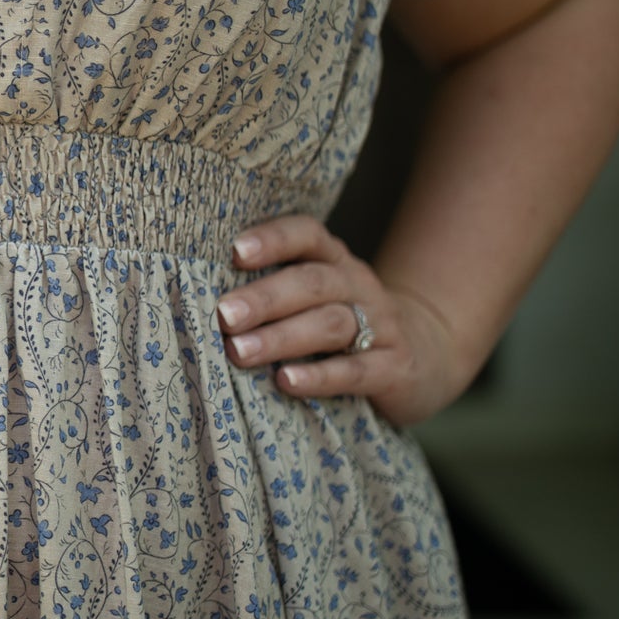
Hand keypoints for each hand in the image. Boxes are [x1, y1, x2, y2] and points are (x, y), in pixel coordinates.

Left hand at [214, 215, 469, 428]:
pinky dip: (320, 376)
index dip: (273, 240)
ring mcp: (381, 325)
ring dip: (281, 337)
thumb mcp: (313, 297)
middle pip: (311, 283)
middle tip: (223, 315)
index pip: (306, 235)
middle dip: (263, 298)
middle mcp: (357, 284)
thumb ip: (269, 290)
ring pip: (329, 324)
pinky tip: (286, 382)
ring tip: (239, 352)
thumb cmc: (339, 323)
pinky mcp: (395, 367)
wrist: (423, 355)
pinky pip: (355, 370)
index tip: (235, 251)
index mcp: (332, 260)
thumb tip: (194, 297)